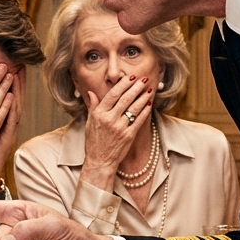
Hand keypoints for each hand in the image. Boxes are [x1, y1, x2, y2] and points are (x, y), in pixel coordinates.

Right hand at [81, 76, 152, 190]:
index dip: (123, 84)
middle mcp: (109, 119)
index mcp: (99, 114)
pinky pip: (138, 120)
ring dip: (143, 97)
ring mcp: (119, 128)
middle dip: (136, 87)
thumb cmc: (94, 142)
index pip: (113, 95)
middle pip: (125, 99)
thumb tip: (91, 92)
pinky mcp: (128, 136)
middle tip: (144, 79)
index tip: (130, 77)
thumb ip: (93, 106)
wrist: (99, 162)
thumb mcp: (89, 123)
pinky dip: (144, 111)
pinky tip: (149, 104)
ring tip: (149, 89)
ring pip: (134, 108)